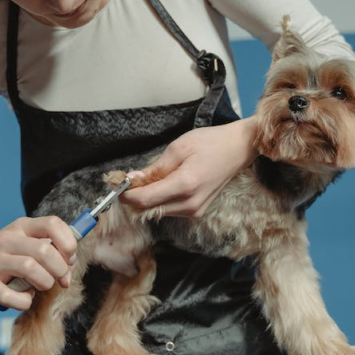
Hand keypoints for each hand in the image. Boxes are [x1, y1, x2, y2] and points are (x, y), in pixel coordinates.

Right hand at [0, 216, 77, 310]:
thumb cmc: (5, 252)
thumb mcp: (25, 240)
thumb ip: (50, 248)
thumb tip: (70, 266)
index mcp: (22, 226)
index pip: (53, 224)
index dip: (68, 243)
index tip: (69, 258)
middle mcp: (8, 239)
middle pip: (45, 250)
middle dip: (60, 269)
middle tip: (59, 278)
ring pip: (30, 269)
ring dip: (44, 283)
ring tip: (41, 285)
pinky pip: (10, 296)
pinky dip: (24, 301)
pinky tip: (24, 298)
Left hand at [121, 117, 258, 217]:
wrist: (237, 149)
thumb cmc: (210, 143)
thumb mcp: (178, 148)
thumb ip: (155, 168)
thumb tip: (132, 179)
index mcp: (185, 186)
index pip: (145, 200)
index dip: (126, 195)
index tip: (116, 185)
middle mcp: (190, 204)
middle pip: (149, 209)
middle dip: (134, 197)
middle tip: (126, 180)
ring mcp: (195, 210)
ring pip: (158, 210)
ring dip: (147, 198)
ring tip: (146, 179)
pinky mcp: (197, 211)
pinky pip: (170, 209)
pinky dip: (160, 199)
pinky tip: (161, 185)